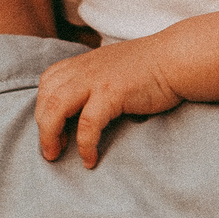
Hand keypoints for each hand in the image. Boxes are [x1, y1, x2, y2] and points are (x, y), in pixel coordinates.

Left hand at [34, 37, 184, 167]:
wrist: (176, 58)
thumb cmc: (150, 68)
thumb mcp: (112, 68)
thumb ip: (94, 80)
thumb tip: (82, 107)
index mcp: (82, 63)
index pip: (47, 82)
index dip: (42, 107)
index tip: (50, 130)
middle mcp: (84, 69)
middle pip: (46, 97)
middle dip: (42, 127)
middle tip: (50, 150)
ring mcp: (96, 80)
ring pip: (56, 107)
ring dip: (50, 135)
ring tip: (56, 155)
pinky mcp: (111, 93)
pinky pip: (87, 124)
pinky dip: (84, 144)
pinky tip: (90, 158)